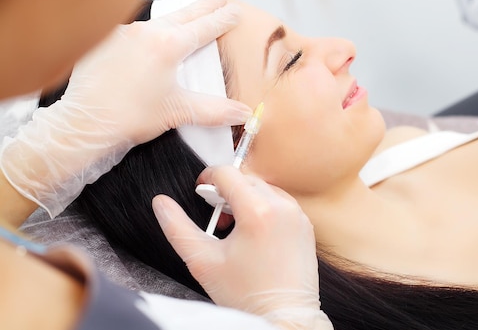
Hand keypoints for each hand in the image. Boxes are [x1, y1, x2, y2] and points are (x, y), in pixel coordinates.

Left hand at [0, 0, 250, 218]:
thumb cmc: (128, 117)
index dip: (223, 19)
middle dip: (205, 5)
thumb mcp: (177, 112)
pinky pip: (132, 29)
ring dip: (175, 16)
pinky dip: (146, 29)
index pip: (205, 28)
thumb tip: (243, 113)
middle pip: (184, 13)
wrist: (83, 122)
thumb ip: (215, 110)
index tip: (235, 11)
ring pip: (157, 19)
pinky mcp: (104, 41)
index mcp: (168, 46)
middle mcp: (146, 32)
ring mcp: (122, 33)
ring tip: (187, 14)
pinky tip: (148, 36)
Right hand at [153, 166, 332, 329]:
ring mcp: (297, 216)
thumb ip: (177, 227)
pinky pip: (282, 204)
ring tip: (235, 228)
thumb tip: (161, 203)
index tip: (200, 190)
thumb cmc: (244, 293)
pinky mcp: (306, 226)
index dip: (208, 177)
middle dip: (227, 192)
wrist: (283, 317)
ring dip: (247, 199)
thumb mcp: (202, 260)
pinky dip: (265, 209)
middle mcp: (282, 207)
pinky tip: (254, 234)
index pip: (228, 173)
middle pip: (246, 180)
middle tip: (217, 219)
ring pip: (265, 190)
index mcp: (257, 211)